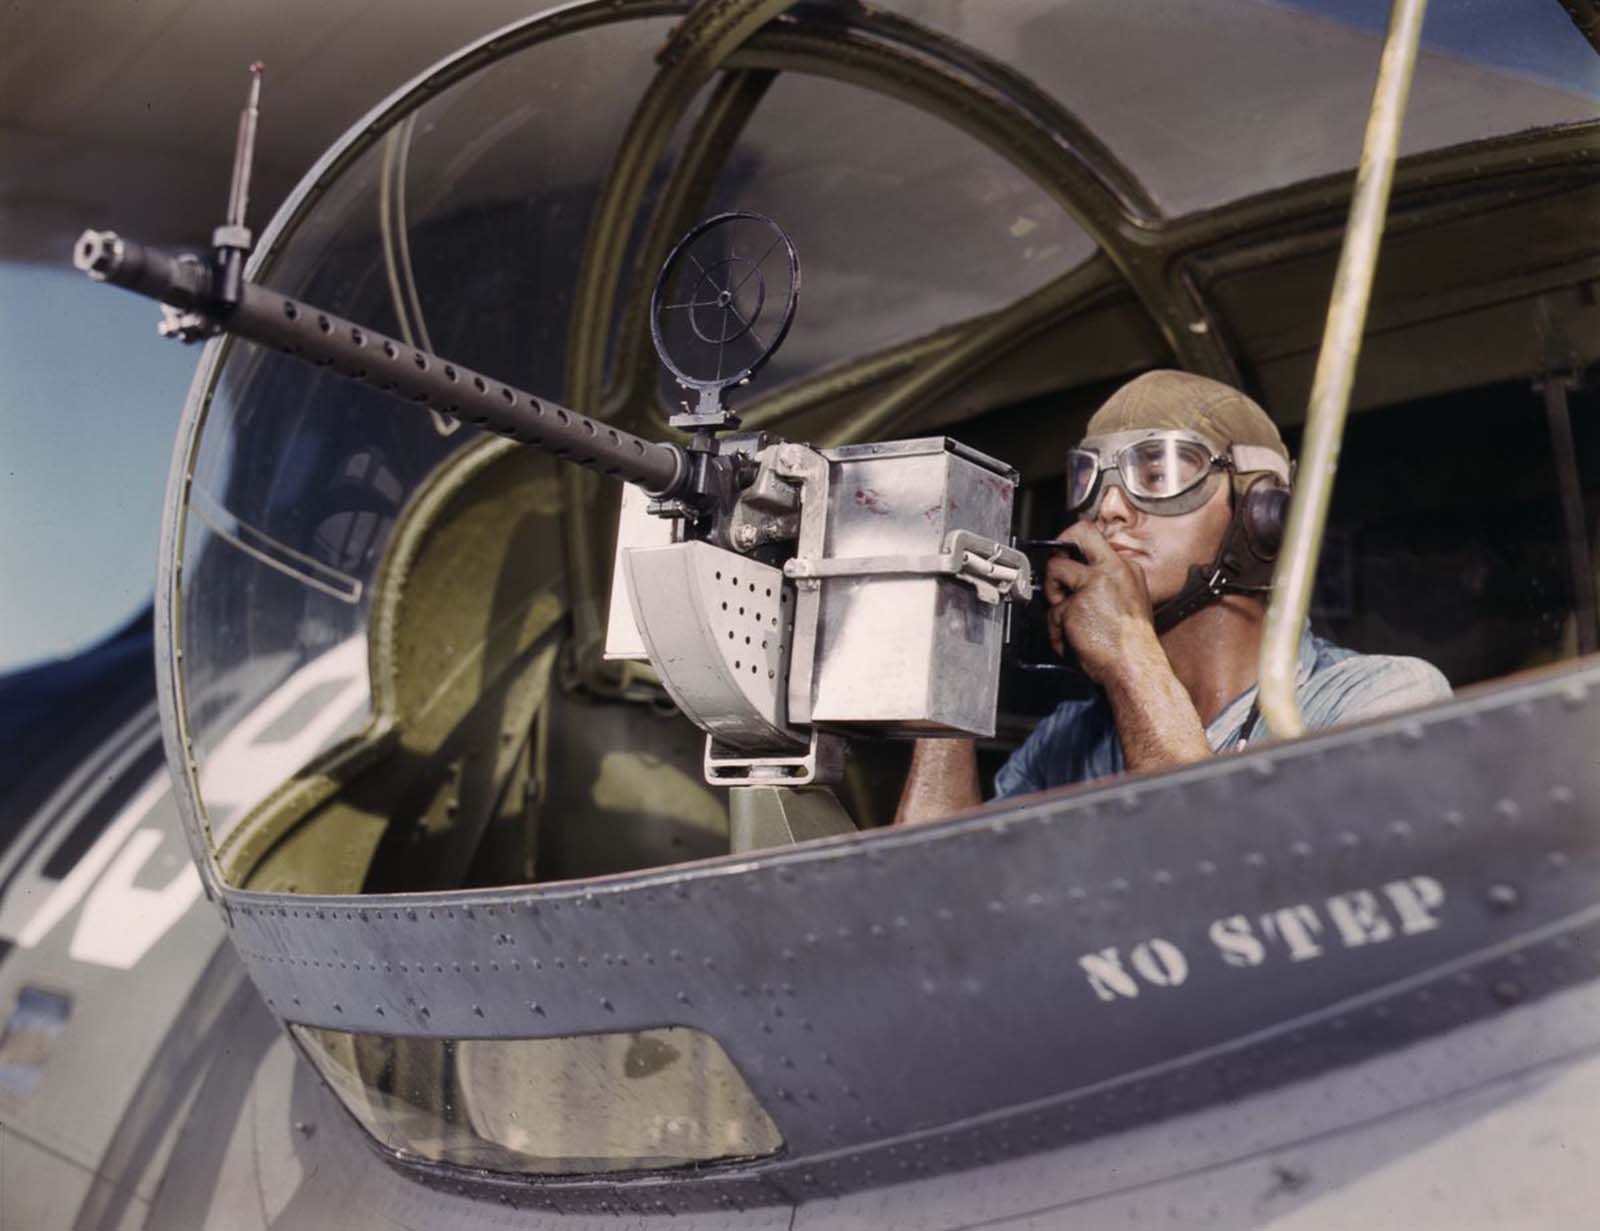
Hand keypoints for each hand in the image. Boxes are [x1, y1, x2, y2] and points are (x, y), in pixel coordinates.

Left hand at [1043, 522, 1158, 684]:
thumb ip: (1108, 585)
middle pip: (1078, 533)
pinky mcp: (1075, 604)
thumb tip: (1079, 579)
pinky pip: (1052, 611)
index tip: (1067, 558)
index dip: (1075, 545)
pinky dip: (1056, 630)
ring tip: (1067, 621)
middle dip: (1060, 547)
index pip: (1096, 539)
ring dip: (1053, 597)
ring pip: (1055, 571)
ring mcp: (1093, 584)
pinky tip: (1070, 641)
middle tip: (1056, 570)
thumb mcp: (1131, 601)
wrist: (1136, 665)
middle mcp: (1112, 570)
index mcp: (1127, 569)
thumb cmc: (1133, 644)